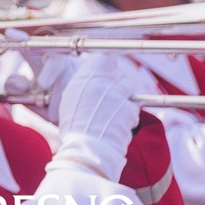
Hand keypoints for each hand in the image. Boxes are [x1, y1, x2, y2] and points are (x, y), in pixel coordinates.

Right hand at [51, 54, 141, 179]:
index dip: (108, 63)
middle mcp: (104, 81)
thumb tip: (94, 74)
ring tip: (112, 113)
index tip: (108, 67)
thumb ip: (85, 81)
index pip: (105, 57)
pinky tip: (116, 123)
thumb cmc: (75, 124)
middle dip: (119, 84)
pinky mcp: (131, 109)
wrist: (87, 147)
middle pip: (121, 74)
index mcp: (87, 75)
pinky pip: (133, 107)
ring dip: (124, 99)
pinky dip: (128, 115)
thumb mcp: (71, 96)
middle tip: (110, 96)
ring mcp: (119, 95)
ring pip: (130, 90)